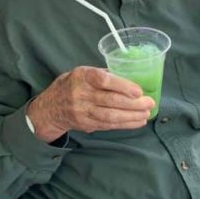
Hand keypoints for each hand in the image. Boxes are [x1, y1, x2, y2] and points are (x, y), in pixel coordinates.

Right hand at [26, 66, 153, 141]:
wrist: (50, 108)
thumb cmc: (72, 85)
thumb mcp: (82, 73)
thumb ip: (103, 74)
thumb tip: (130, 78)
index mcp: (82, 76)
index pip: (103, 80)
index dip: (123, 86)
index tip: (138, 91)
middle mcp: (81, 93)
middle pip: (111, 100)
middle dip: (134, 103)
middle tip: (149, 102)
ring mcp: (83, 111)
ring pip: (111, 115)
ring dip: (132, 116)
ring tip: (146, 113)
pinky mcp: (86, 123)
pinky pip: (109, 125)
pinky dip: (125, 124)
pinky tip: (137, 121)